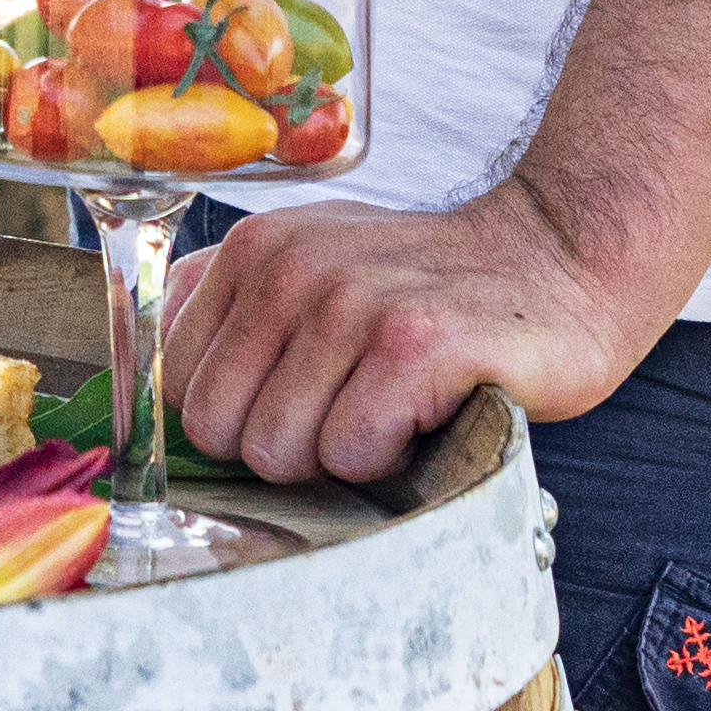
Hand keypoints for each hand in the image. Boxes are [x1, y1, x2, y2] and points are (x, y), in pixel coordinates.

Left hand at [157, 184, 667, 484]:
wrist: (558, 260)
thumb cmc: (428, 292)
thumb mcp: (314, 270)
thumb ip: (231, 314)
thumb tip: (152, 398)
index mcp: (253, 252)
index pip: (175, 387)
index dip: (236, 419)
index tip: (296, 402)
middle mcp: (291, 267)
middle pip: (220, 430)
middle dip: (283, 447)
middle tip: (350, 410)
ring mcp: (352, 302)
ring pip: (282, 452)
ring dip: (343, 454)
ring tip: (393, 404)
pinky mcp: (415, 345)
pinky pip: (352, 452)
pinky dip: (391, 458)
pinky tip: (426, 412)